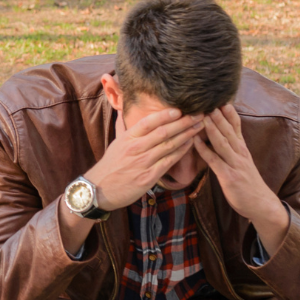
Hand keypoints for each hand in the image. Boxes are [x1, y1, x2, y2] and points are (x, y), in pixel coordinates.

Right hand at [81, 107, 206, 210]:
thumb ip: (122, 126)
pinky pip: (169, 161)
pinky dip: (181, 151)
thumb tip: (122, 109)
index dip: (165, 115)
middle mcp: (136, 148)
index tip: (179, 109)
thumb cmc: (110, 165)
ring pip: (169, 145)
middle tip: (199, 114)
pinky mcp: (149, 176)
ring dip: (187, 134)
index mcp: (128, 138)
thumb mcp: (115, 143)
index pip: (148, 122)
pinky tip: (191, 144)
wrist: (99, 190)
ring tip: (200, 126)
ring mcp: (143, 162)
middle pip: (163, 131)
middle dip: (184, 122)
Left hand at [194, 104, 288, 253]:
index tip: (221, 97)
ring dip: (212, 127)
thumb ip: (233, 149)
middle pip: (228, 129)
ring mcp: (235, 164)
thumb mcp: (242, 163)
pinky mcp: (229, 176)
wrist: (261, 204)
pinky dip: (204, 149)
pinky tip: (195, 141)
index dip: (229, 112)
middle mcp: (240, 153)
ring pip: (222, 142)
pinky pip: (214, 160)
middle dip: (218, 114)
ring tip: (202, 114)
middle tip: (208, 99)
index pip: (236, 125)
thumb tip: (221, 137)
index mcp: (242, 149)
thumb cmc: (248, 184)